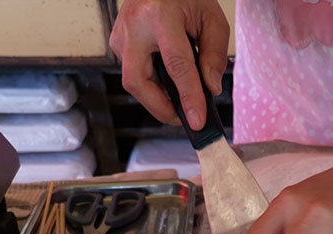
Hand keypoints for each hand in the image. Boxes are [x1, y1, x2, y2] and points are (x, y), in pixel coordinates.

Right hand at [110, 0, 229, 129]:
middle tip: (184, 117)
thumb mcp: (211, 18)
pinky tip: (169, 81)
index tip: (197, 120)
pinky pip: (134, 73)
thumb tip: (210, 89)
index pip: (176, 65)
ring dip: (157, 96)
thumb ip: (215, 54)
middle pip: (137, 81)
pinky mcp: (117, 41)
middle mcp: (134, 25)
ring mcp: (120, 33)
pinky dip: (152, 84)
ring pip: (133, 81)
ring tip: (181, 96)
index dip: (188, 96)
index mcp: (160, 15)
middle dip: (160, 107)